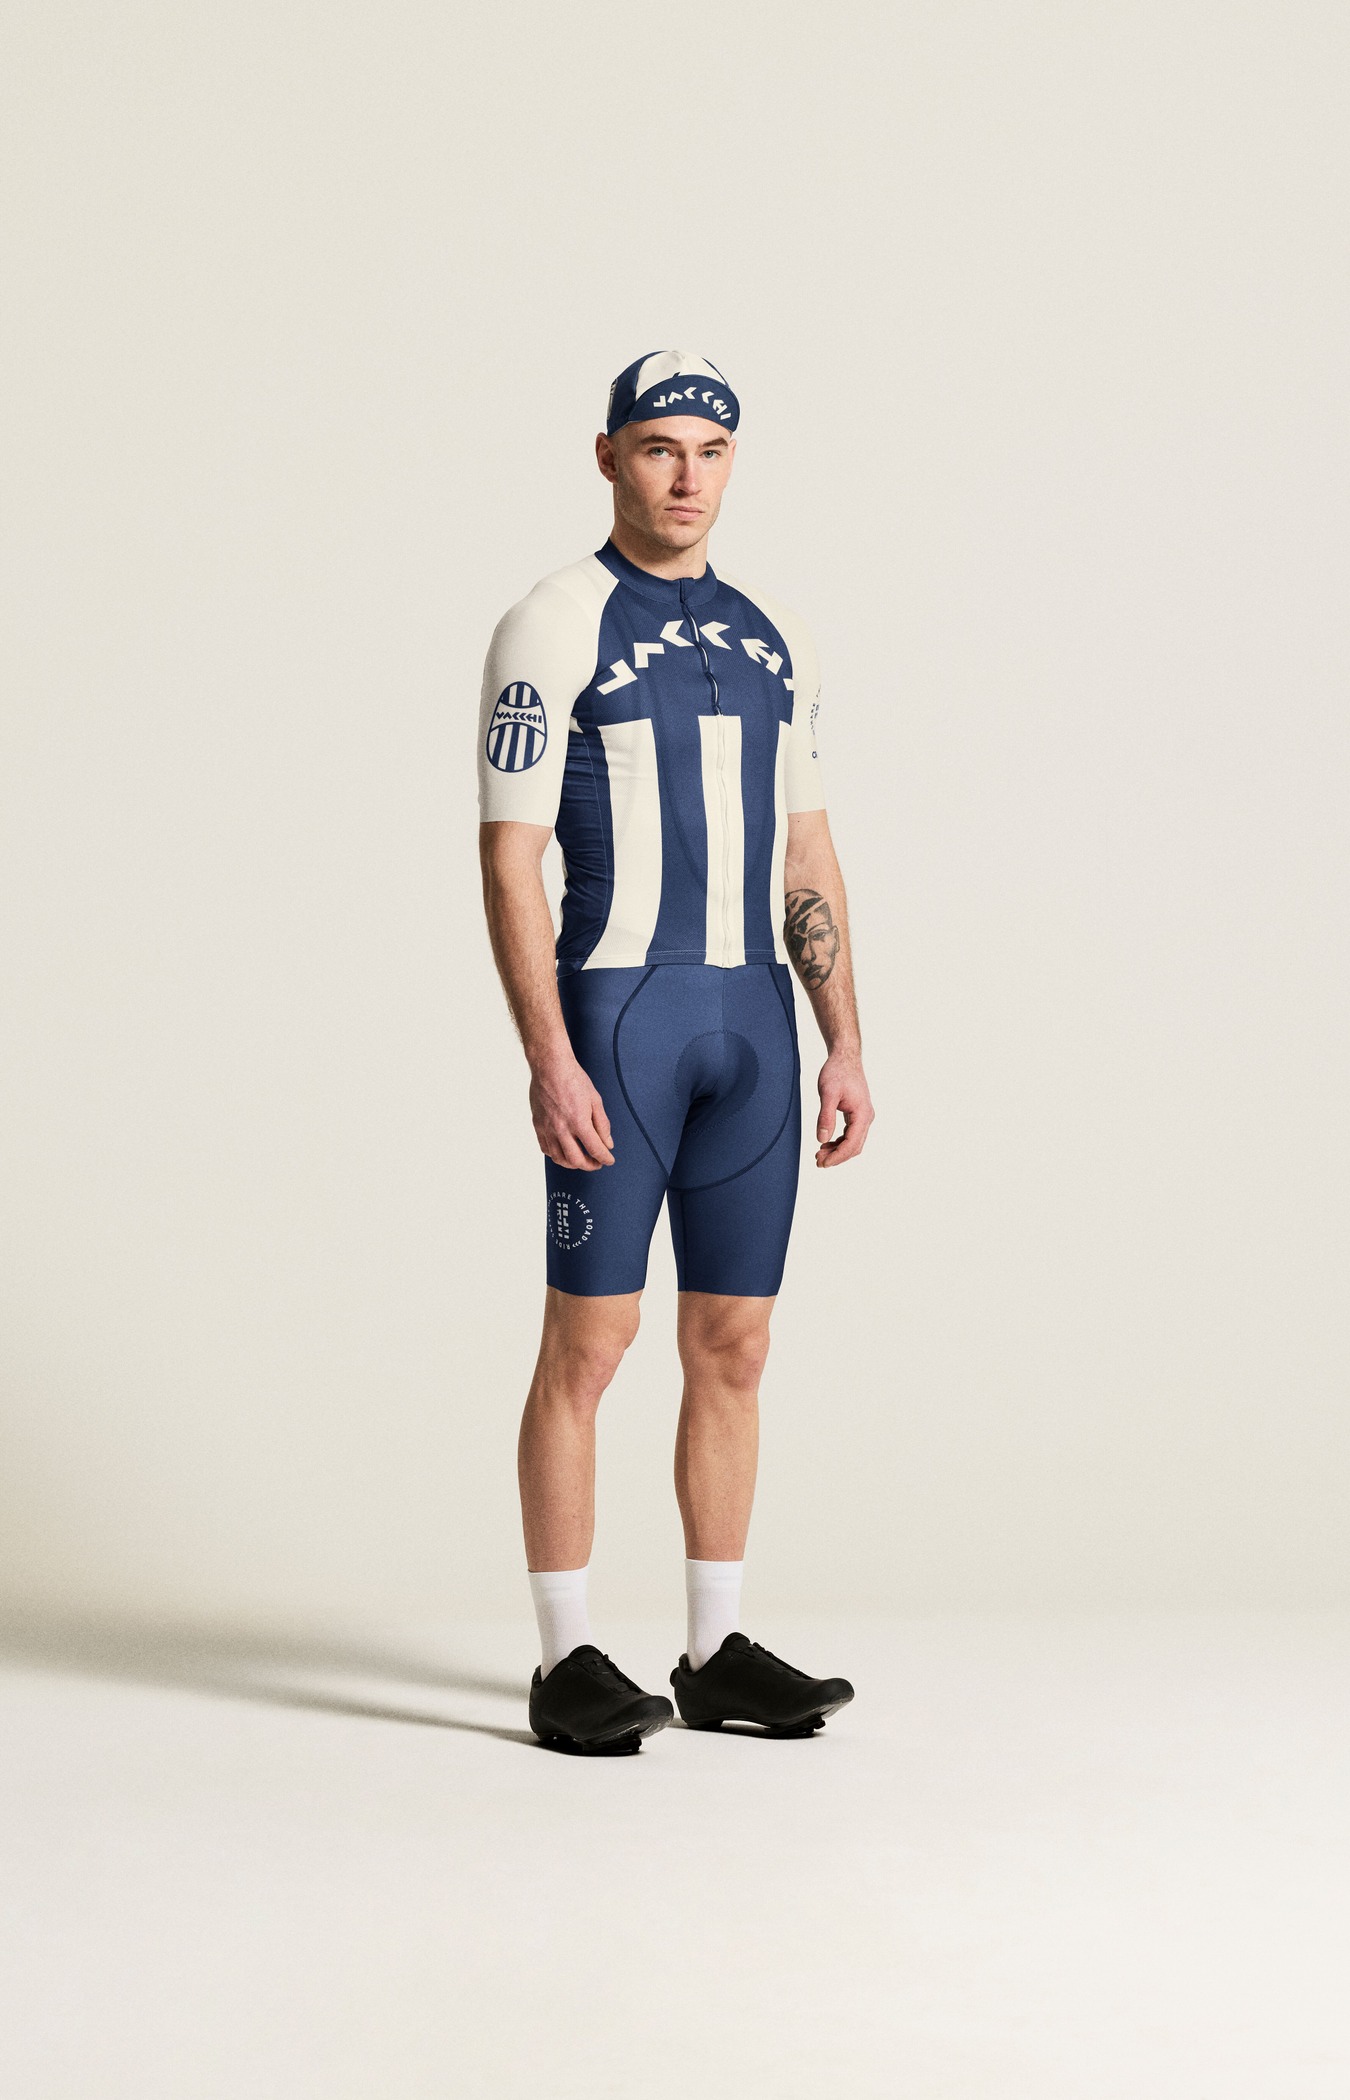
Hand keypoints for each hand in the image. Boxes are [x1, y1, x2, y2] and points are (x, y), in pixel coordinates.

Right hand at [530, 1051, 614, 1169]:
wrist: (550, 1067)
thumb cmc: (574, 1079)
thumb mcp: (595, 1100)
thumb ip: (602, 1124)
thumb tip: (608, 1143)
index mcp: (579, 1122)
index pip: (595, 1149)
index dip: (605, 1158)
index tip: (609, 1160)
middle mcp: (561, 1128)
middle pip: (576, 1160)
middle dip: (590, 1165)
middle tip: (596, 1163)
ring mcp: (547, 1128)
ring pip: (559, 1158)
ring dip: (572, 1164)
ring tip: (581, 1160)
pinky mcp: (538, 1125)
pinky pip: (545, 1149)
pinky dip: (556, 1155)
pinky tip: (564, 1152)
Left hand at [815, 1051, 873, 1166]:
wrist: (845, 1057)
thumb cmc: (837, 1072)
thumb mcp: (828, 1094)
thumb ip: (825, 1117)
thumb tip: (822, 1139)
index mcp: (862, 1114)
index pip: (851, 1144)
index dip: (837, 1157)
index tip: (822, 1163)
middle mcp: (866, 1117)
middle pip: (854, 1146)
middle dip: (837, 1156)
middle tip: (818, 1161)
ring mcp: (863, 1116)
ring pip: (853, 1142)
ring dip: (837, 1150)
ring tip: (819, 1154)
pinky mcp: (857, 1114)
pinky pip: (850, 1134)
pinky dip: (839, 1141)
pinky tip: (825, 1143)